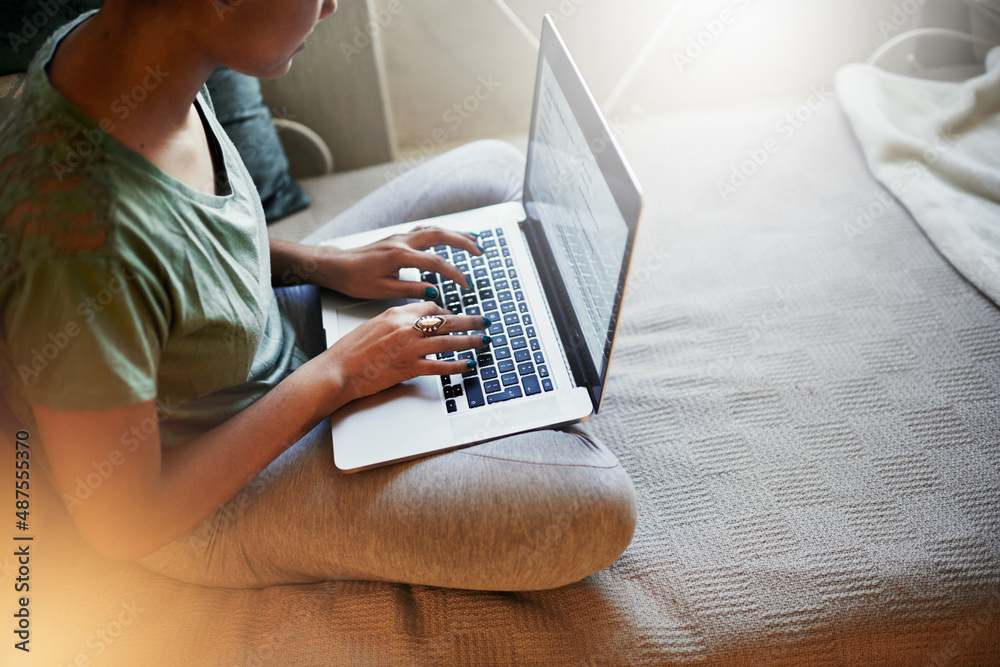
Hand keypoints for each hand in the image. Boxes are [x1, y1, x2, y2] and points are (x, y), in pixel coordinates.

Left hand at [311, 226, 483, 299]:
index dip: (454, 274)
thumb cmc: (354, 280)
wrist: (336, 266)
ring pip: (433, 229)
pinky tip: (449, 236)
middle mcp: (401, 241)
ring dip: (455, 233)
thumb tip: (435, 293)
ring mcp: (400, 237)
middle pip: (440, 235)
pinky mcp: (398, 239)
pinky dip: (441, 232)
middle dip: (463, 242)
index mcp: (399, 255)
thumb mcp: (382, 291)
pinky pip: (425, 231)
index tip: (466, 284)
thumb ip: (410, 290)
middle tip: (481, 251)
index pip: (435, 263)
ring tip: (474, 239)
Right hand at [323, 301, 490, 404]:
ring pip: (448, 342)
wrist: (338, 370)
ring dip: (470, 341)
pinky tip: (468, 365)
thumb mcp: (373, 326)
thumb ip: (395, 322)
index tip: (454, 314)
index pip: (429, 307)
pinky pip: (440, 366)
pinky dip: (457, 366)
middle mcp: (405, 328)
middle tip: (484, 321)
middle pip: (446, 321)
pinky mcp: (409, 368)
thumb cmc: (350, 351)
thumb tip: (412, 324)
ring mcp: (409, 348)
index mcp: (396, 314)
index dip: (445, 311)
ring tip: (484, 340)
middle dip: (469, 320)